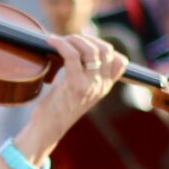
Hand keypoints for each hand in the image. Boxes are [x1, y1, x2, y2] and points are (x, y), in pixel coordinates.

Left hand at [25, 31, 131, 151]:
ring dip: (73, 39)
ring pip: (91, 50)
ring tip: (59, 40)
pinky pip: (71, 55)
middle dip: (86, 39)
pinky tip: (51, 42)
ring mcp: (90, 85)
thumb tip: (78, 49)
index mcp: (105, 87)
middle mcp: (101, 86)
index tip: (85, 45)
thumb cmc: (58, 109)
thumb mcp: (79, 92)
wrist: (48, 129)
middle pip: (106, 50)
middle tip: (69, 40)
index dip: (104, 47)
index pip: (120, 61)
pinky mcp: (75, 85)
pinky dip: (60, 44)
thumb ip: (86, 76)